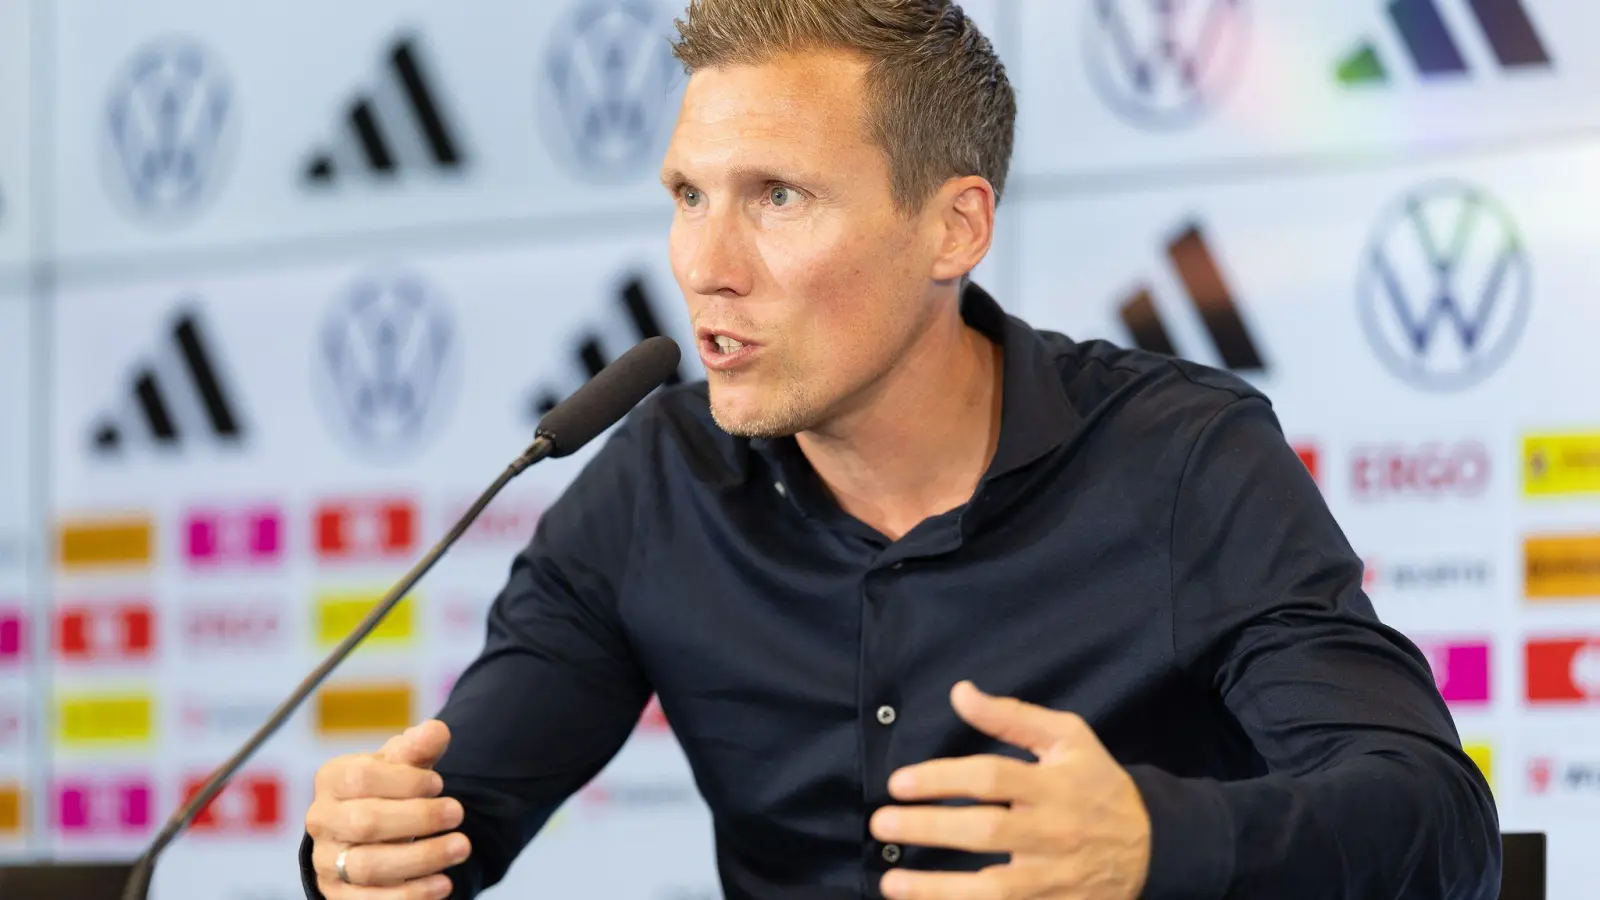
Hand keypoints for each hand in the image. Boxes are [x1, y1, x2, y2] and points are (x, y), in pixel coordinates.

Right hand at [306, 720, 470, 898]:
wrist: (369, 832)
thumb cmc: (389, 788)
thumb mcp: (403, 764)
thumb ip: (419, 747)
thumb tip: (436, 731)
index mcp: (331, 779)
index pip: (361, 778)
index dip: (404, 781)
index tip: (438, 784)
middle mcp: (321, 821)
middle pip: (365, 823)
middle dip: (419, 818)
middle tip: (458, 813)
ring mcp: (327, 861)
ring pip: (369, 865)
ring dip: (422, 858)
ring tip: (462, 847)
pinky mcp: (338, 895)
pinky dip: (410, 895)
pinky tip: (443, 884)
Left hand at [869, 682, 1150, 899]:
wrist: (1153, 844)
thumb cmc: (1098, 784)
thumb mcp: (1068, 738)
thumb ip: (1012, 716)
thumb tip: (960, 693)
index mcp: (1054, 785)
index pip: (990, 778)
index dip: (941, 779)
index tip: (898, 783)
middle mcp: (1053, 833)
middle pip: (985, 832)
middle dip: (928, 829)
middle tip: (881, 824)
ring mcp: (1054, 878)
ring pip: (993, 890)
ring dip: (937, 890)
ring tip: (890, 883)